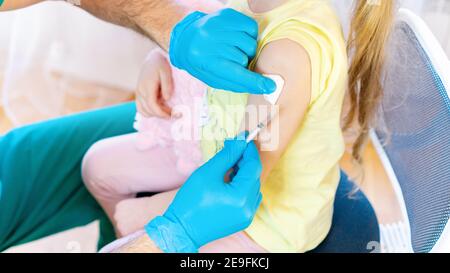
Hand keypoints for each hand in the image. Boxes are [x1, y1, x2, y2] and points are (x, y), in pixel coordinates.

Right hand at [136, 49, 173, 118]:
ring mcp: (138, 93)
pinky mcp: (139, 94)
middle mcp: (140, 91)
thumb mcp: (166, 72)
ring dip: (155, 115)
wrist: (152, 58)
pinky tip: (159, 110)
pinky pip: (141, 108)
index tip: (172, 115)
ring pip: (143, 111)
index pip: (152, 105)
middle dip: (161, 115)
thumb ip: (167, 85)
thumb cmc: (161, 63)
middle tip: (174, 114)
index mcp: (147, 86)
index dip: (162, 113)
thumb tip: (167, 98)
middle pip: (148, 110)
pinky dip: (149, 112)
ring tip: (167, 112)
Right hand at [145, 136, 262, 252]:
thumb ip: (227, 155)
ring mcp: (247, 216)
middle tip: (232, 150)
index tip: (242, 139)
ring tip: (228, 167)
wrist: (181, 229)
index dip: (249, 150)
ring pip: (253, 186)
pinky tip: (229, 182)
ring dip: (244, 174)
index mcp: (241, 197)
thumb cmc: (190, 201)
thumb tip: (240, 141)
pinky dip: (243, 186)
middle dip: (245, 161)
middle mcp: (248, 208)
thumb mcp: (208, 172)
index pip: (254, 167)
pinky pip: (249, 197)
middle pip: (254, 176)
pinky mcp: (243, 220)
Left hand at [169, 8, 275, 93]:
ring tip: (236, 51)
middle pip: (244, 58)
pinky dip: (250, 36)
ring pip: (249, 44)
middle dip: (244, 64)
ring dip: (247, 51)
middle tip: (234, 62)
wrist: (187, 39)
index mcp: (204, 61)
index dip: (253, 81)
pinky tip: (238, 39)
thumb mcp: (214, 79)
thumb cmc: (203, 64)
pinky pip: (251, 27)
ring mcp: (217, 25)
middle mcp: (209, 41)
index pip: (234, 73)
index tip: (270, 86)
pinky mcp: (225, 14)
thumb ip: (237, 84)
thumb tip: (262, 87)